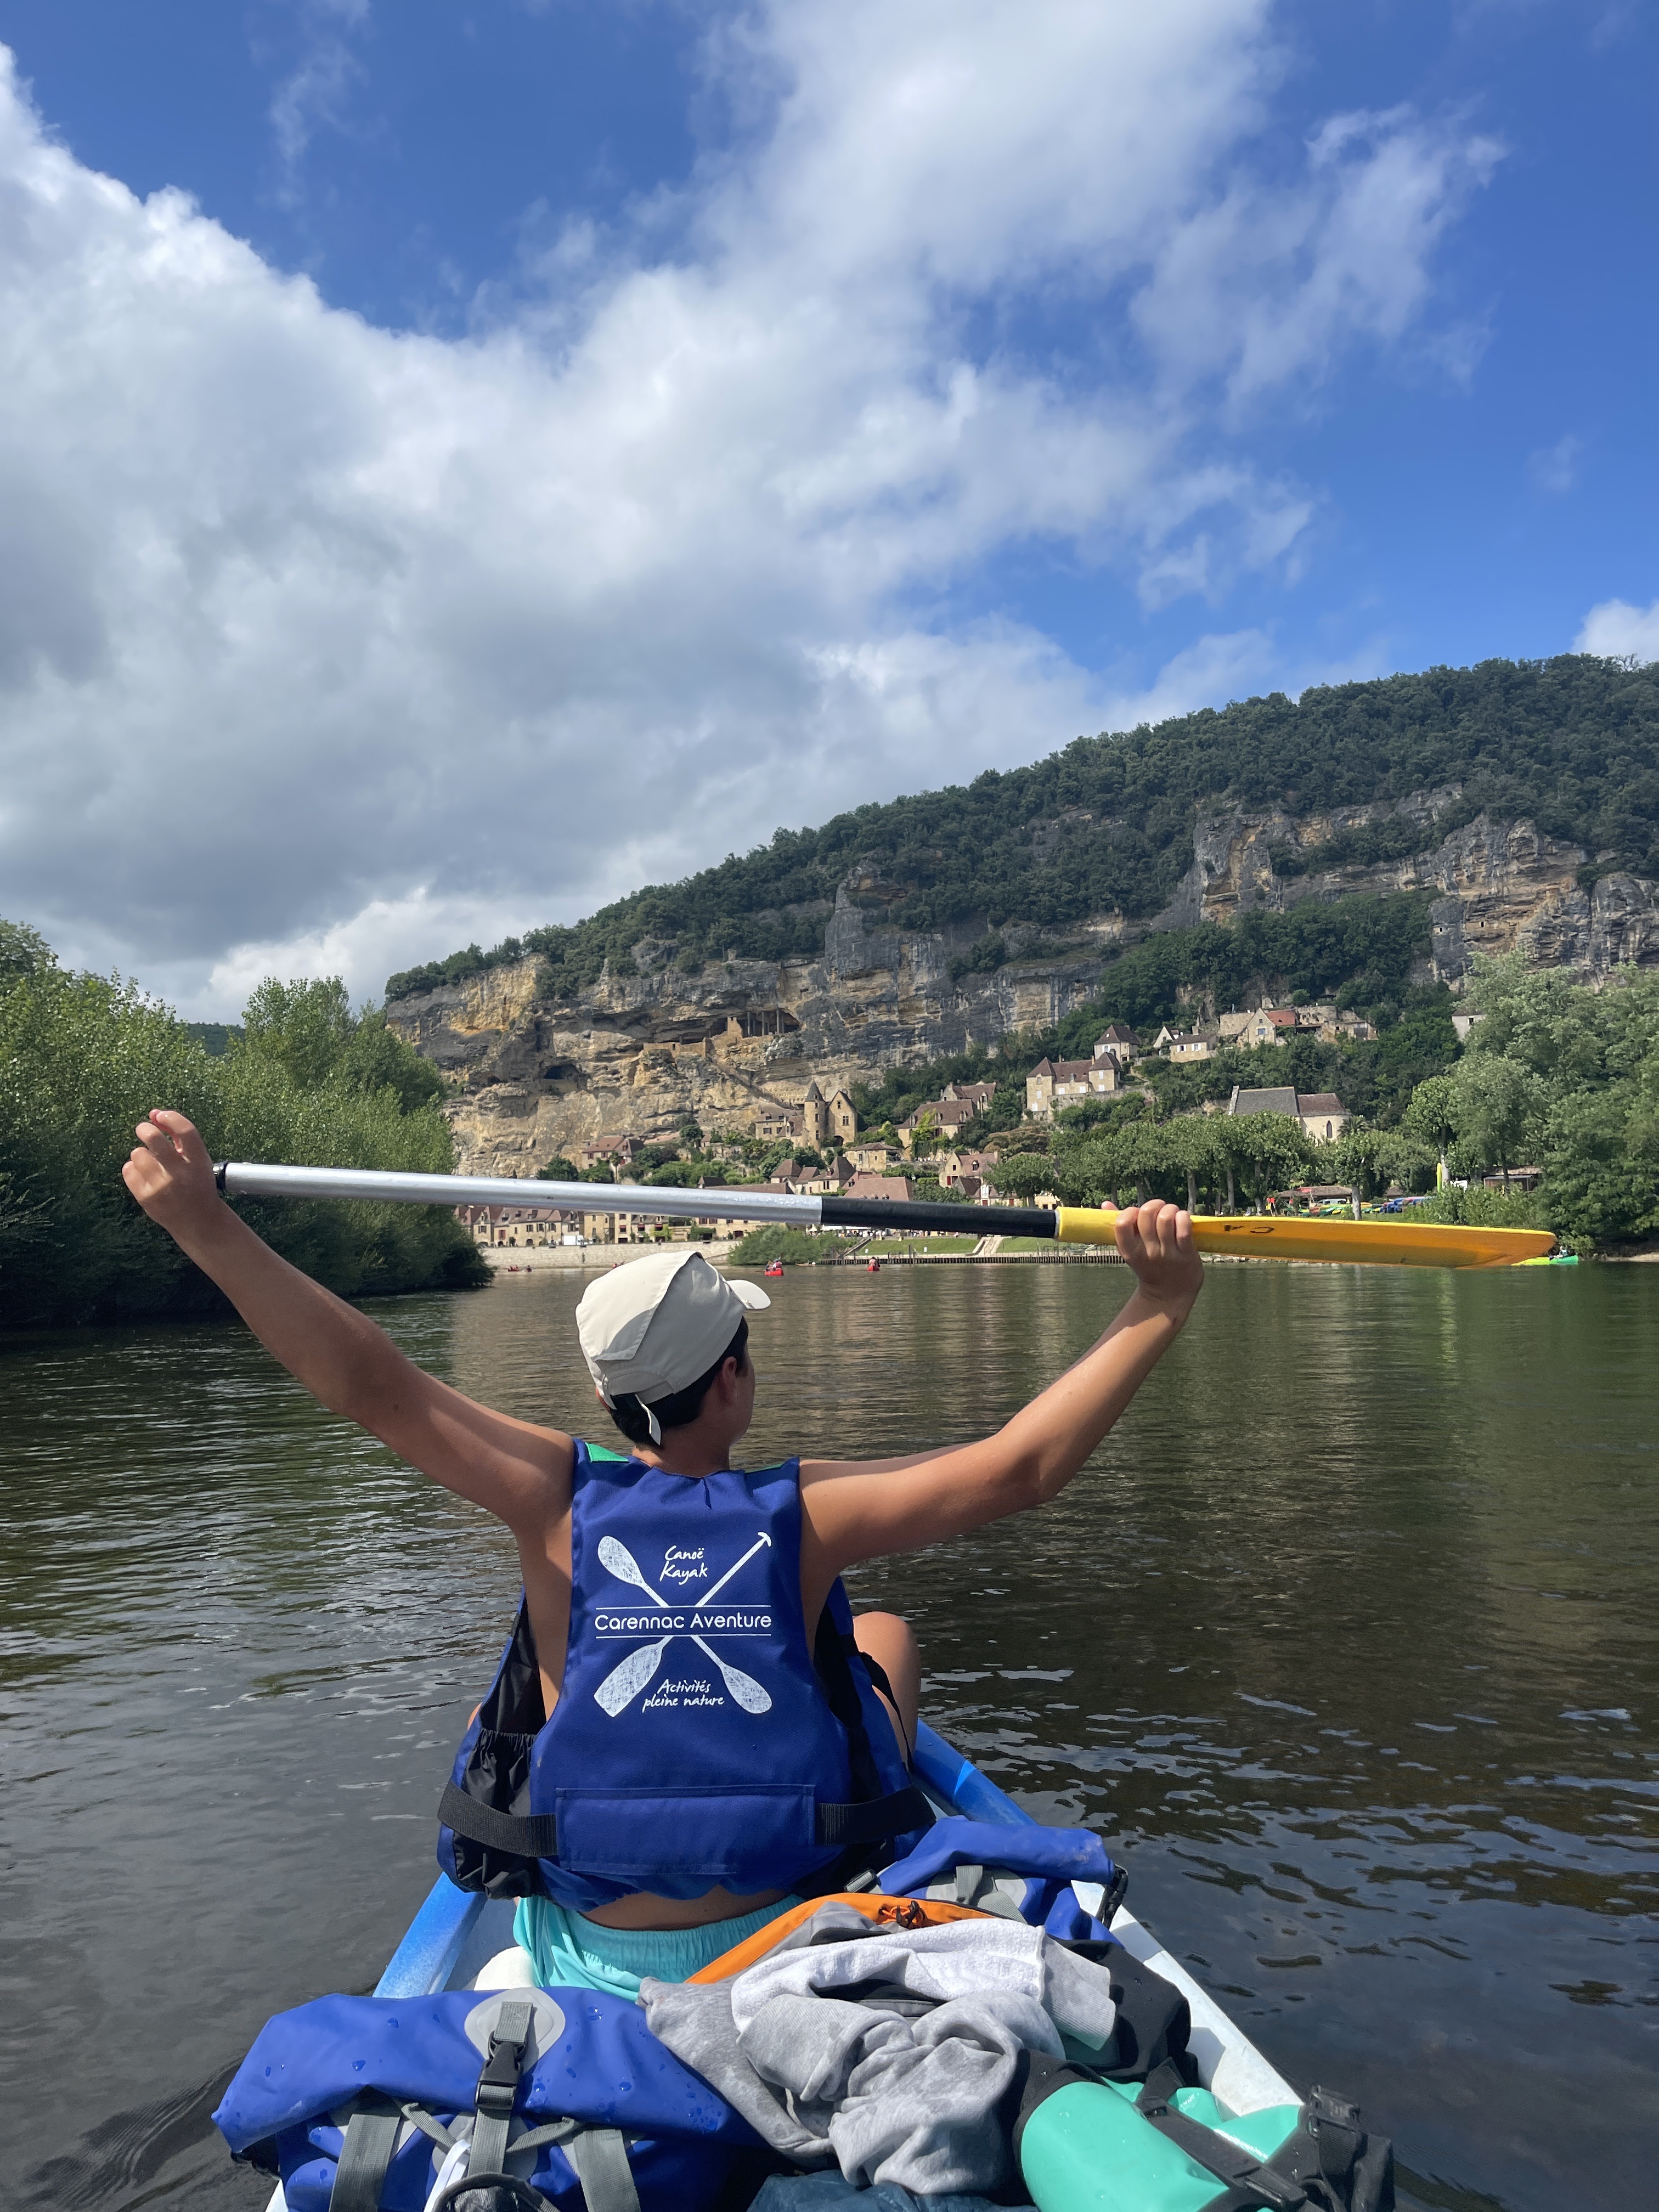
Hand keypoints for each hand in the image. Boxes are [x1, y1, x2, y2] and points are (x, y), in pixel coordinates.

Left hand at [122, 1110, 222, 1242]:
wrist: (197, 1221)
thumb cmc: (196, 1184)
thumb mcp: (198, 1161)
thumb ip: (178, 1137)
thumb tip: (154, 1113)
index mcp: (199, 1162)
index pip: (186, 1131)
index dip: (171, 1118)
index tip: (161, 1116)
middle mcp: (180, 1174)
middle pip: (154, 1139)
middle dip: (145, 1129)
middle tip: (144, 1130)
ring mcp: (161, 1187)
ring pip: (137, 1154)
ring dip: (141, 1154)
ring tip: (150, 1163)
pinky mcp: (146, 1197)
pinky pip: (128, 1170)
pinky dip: (133, 1168)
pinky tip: (143, 1175)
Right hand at [1114, 1201, 1202, 1311]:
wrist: (1169, 1295)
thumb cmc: (1149, 1266)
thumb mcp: (1131, 1250)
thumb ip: (1121, 1226)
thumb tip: (1105, 1202)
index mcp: (1130, 1251)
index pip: (1122, 1224)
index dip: (1130, 1211)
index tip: (1137, 1214)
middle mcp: (1147, 1252)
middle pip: (1146, 1215)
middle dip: (1154, 1204)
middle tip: (1159, 1209)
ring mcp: (1167, 1254)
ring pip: (1166, 1218)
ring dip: (1170, 1209)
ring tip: (1172, 1213)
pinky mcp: (1186, 1254)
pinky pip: (1184, 1229)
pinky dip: (1184, 1217)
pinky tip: (1182, 1219)